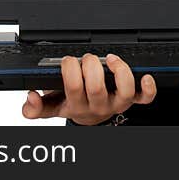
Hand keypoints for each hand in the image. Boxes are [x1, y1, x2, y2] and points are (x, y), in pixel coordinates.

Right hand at [21, 53, 156, 124]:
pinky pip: (143, 98)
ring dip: (118, 71)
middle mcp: (98, 106)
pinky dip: (147, 87)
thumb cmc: (73, 106)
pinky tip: (145, 77)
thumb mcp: (53, 108)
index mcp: (77, 106)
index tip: (67, 61)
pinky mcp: (130, 101)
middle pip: (96, 87)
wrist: (90, 120)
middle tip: (86, 59)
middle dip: (90, 66)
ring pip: (123, 91)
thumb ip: (36, 107)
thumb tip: (30, 98)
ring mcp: (116, 104)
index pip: (73, 88)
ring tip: (111, 59)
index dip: (70, 69)